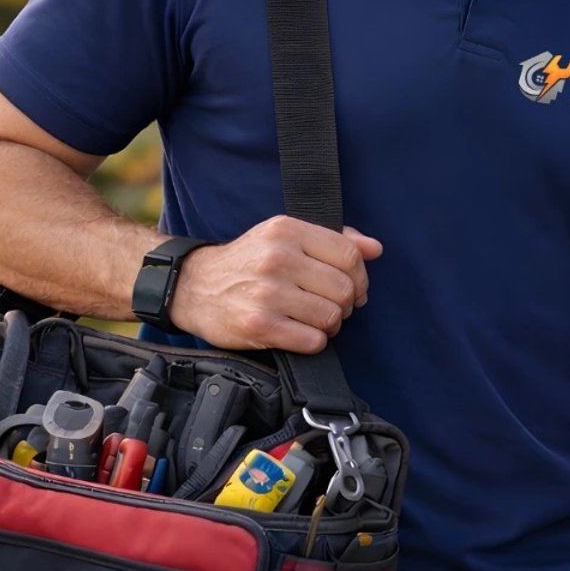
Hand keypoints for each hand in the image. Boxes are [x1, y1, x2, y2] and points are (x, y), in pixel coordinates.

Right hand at [166, 215, 381, 352]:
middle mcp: (277, 258)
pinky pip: (313, 340)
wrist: (193, 286)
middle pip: (344, 288)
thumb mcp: (284, 237)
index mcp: (287, 230)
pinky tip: (299, 332)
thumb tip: (376, 248)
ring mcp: (267, 292)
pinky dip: (314, 341)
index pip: (350, 255)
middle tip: (332, 307)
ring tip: (314, 320)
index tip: (355, 288)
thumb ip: (333, 239)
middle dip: (346, 304)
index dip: (361, 277)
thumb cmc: (248, 262)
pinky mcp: (259, 325)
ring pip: (331, 316)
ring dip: (330, 324)